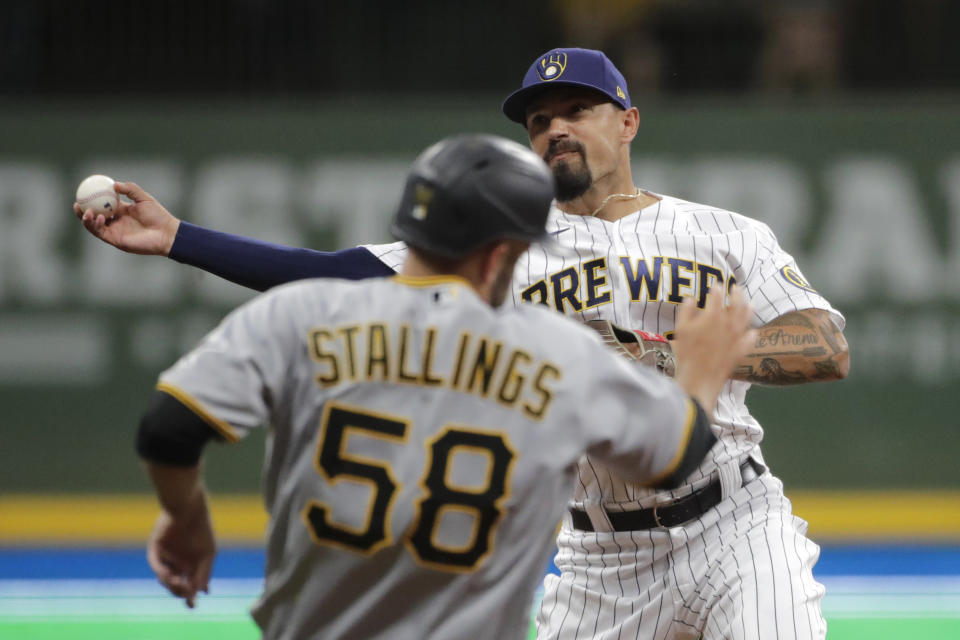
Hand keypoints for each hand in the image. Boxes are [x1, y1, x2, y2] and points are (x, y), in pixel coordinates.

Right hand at [74, 181, 179, 255]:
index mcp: (121, 210)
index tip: (83, 191)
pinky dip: (97, 225)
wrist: (165, 233)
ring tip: (88, 212)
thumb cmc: (158, 215)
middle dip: (82, 211)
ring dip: (87, 219)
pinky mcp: (116, 240)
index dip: (91, 199)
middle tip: (77, 203)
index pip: (102, 204)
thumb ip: (130, 189)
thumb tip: (114, 184)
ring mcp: (115, 231)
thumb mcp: (144, 198)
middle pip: (94, 216)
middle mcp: (116, 221)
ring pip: (94, 226)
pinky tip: (100, 217)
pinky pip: (101, 233)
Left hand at [146, 497, 215, 608]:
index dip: (190, 596)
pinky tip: (169, 575)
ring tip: (179, 582)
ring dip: (171, 584)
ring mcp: (166, 557)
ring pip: (165, 578)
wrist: (189, 510)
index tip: (193, 605)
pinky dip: (162, 572)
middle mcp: (177, 562)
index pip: (189, 585)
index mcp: (191, 564)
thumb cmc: (202, 530)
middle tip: (186, 593)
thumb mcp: (208, 554)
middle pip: (176, 585)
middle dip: (180, 591)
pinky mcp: (155, 549)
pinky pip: (156, 565)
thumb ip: (204, 573)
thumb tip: (202, 592)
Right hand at [672, 286, 754, 415]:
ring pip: (747, 319)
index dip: (717, 289)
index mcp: (713, 316)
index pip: (717, 296)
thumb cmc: (687, 352)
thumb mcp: (680, 329)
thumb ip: (686, 310)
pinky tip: (752, 332)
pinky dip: (752, 334)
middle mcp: (728, 323)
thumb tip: (691, 298)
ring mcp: (737, 337)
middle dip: (737, 294)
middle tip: (737, 288)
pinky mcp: (741, 350)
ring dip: (749, 309)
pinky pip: (750, 340)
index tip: (717, 285)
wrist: (700, 377)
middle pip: (737, 304)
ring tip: (751, 303)